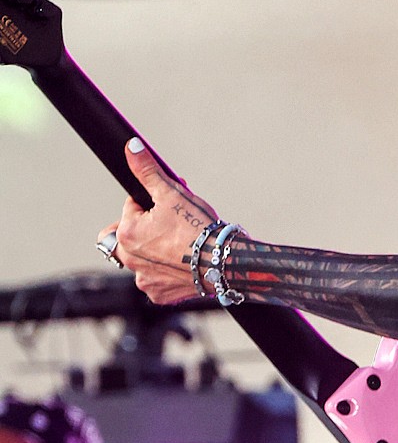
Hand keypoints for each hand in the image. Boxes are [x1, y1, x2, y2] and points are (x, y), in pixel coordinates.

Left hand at [105, 140, 216, 305]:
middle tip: (171, 228)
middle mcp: (130, 260)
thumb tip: (131, 148)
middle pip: (132, 235)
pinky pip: (157, 281)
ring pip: (144, 260)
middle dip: (147, 229)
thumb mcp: (172, 193)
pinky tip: (184, 265)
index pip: (132, 208)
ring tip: (180, 247)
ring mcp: (145, 281)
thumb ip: (147, 171)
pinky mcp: (160, 295)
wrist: (226, 263)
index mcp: (126, 233)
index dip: (153, 203)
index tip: (172, 208)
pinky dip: (168, 273)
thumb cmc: (200, 230)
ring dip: (155, 252)